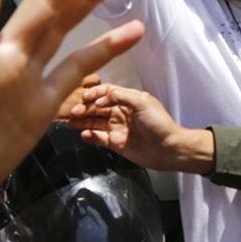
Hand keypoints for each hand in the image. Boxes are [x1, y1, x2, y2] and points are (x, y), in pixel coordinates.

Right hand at [68, 84, 214, 173]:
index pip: (105, 92)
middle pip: (96, 108)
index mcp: (127, 100)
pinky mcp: (116, 143)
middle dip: (84, 108)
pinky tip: (83, 134)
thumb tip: (102, 95)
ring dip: (82, 121)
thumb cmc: (159, 123)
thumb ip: (121, 96)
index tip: (84, 97)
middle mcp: (120, 112)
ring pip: (94, 122)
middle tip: (72, 111)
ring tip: (70, 122)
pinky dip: (90, 136)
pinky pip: (98, 138)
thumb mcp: (142, 102)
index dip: (94, 94)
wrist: (170, 149)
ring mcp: (117, 128)